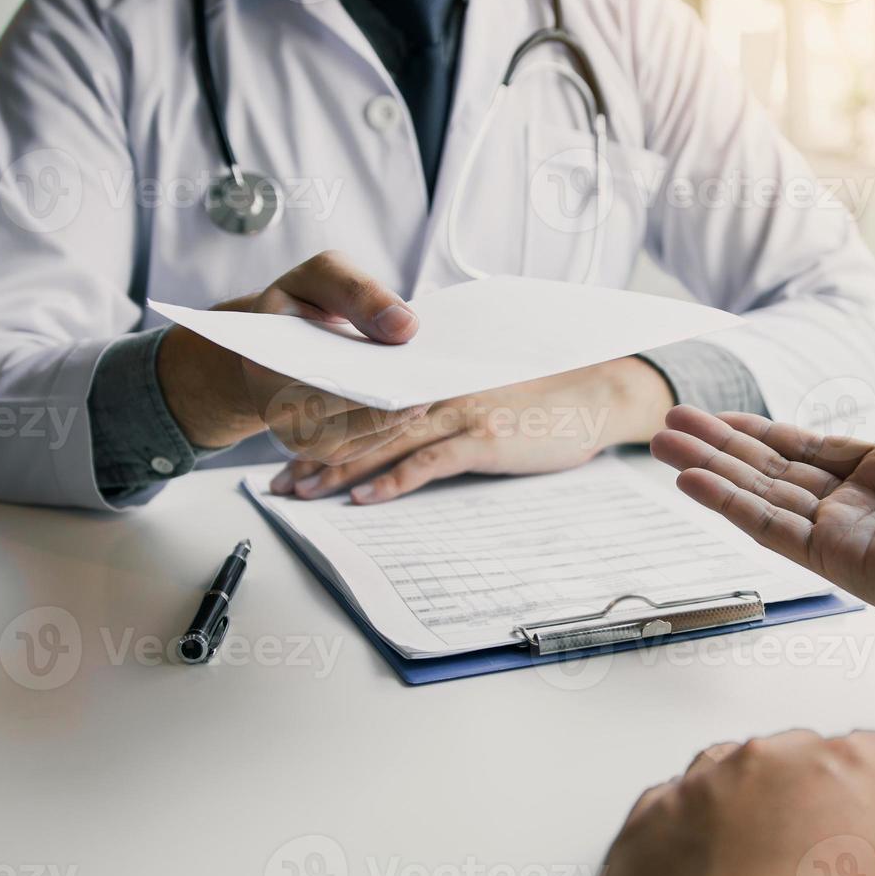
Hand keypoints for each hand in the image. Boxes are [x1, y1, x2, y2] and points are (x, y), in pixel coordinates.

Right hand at [156, 250, 426, 457]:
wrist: (286, 340)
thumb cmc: (303, 303)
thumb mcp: (322, 276)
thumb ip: (357, 290)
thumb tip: (406, 327)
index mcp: (266, 365)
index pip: (324, 377)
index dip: (370, 370)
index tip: (410, 348)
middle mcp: (280, 412)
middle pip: (355, 409)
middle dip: (400, 388)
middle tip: (437, 368)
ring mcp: (308, 439)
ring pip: (375, 428)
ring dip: (410, 403)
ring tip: (436, 376)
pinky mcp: (336, 451)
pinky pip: (381, 439)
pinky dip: (406, 414)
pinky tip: (424, 391)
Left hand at [269, 356, 673, 502]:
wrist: (595, 393)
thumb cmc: (543, 397)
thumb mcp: (483, 389)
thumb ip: (443, 400)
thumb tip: (405, 422)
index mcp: (435, 377)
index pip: (367, 401)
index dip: (324, 426)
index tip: (290, 449)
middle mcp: (440, 390)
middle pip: (363, 424)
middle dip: (315, 455)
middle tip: (279, 483)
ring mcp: (462, 412)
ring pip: (384, 442)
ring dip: (339, 470)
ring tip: (303, 493)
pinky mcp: (485, 438)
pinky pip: (428, 461)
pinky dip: (393, 480)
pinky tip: (364, 498)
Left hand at [590, 730, 874, 875]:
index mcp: (845, 767)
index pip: (873, 752)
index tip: (873, 832)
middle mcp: (766, 761)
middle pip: (795, 760)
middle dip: (806, 799)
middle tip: (818, 869)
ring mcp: (698, 789)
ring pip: (725, 779)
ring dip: (740, 811)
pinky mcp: (644, 827)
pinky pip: (666, 816)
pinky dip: (682, 842)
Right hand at [650, 346, 874, 631]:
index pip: (805, 452)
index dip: (758, 434)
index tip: (715, 416)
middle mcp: (858, 507)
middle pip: (770, 473)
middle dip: (717, 448)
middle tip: (665, 423)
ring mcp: (847, 537)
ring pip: (760, 498)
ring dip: (709, 471)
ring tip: (659, 444)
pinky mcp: (844, 563)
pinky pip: (773, 530)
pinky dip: (728, 505)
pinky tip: (689, 480)